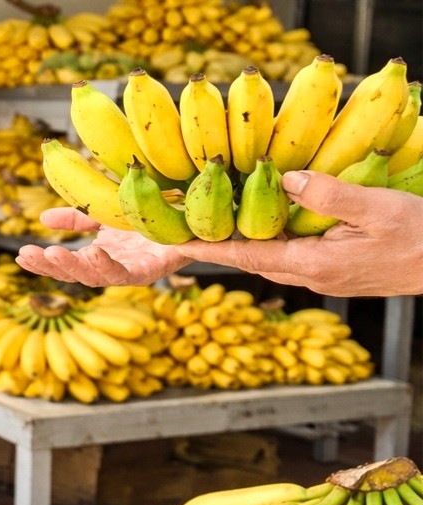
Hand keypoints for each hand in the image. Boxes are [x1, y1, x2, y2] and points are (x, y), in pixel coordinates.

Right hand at [15, 207, 192, 285]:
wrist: (192, 211)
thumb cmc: (150, 215)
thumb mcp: (105, 213)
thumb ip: (77, 219)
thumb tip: (42, 221)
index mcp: (103, 257)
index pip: (67, 265)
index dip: (44, 264)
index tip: (21, 256)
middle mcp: (116, 267)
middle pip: (78, 275)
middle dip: (52, 267)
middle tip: (29, 255)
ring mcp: (134, 270)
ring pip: (99, 279)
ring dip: (74, 268)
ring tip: (52, 254)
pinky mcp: (155, 268)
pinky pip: (130, 274)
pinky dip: (110, 267)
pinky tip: (95, 253)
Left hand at [175, 172, 422, 296]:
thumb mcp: (378, 208)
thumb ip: (330, 195)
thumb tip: (284, 178)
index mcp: (313, 264)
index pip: (246, 256)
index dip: (207, 246)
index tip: (173, 240)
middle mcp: (311, 277)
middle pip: (251, 259)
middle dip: (217, 243)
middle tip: (184, 224)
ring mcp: (323, 278)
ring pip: (271, 258)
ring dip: (244, 241)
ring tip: (214, 220)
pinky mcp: (335, 273)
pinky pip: (292, 256)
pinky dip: (273, 240)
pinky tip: (268, 221)